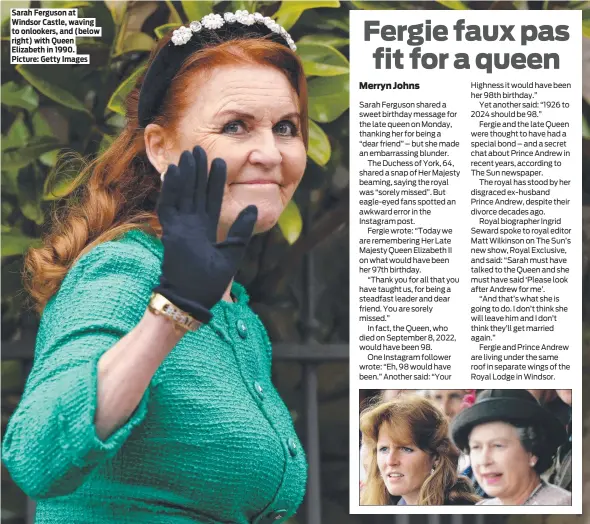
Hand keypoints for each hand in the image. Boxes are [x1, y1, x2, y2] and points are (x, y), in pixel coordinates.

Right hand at [153, 146, 256, 322]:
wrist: (193, 299)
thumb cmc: (210, 282)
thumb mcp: (232, 252)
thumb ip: (242, 230)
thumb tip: (253, 207)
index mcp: (206, 229)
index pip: (211, 199)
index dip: (215, 180)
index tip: (219, 161)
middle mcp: (192, 224)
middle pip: (195, 191)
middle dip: (198, 170)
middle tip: (199, 148)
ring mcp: (180, 227)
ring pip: (182, 194)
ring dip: (184, 174)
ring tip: (188, 153)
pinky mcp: (170, 232)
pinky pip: (169, 206)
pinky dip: (170, 189)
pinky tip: (173, 171)